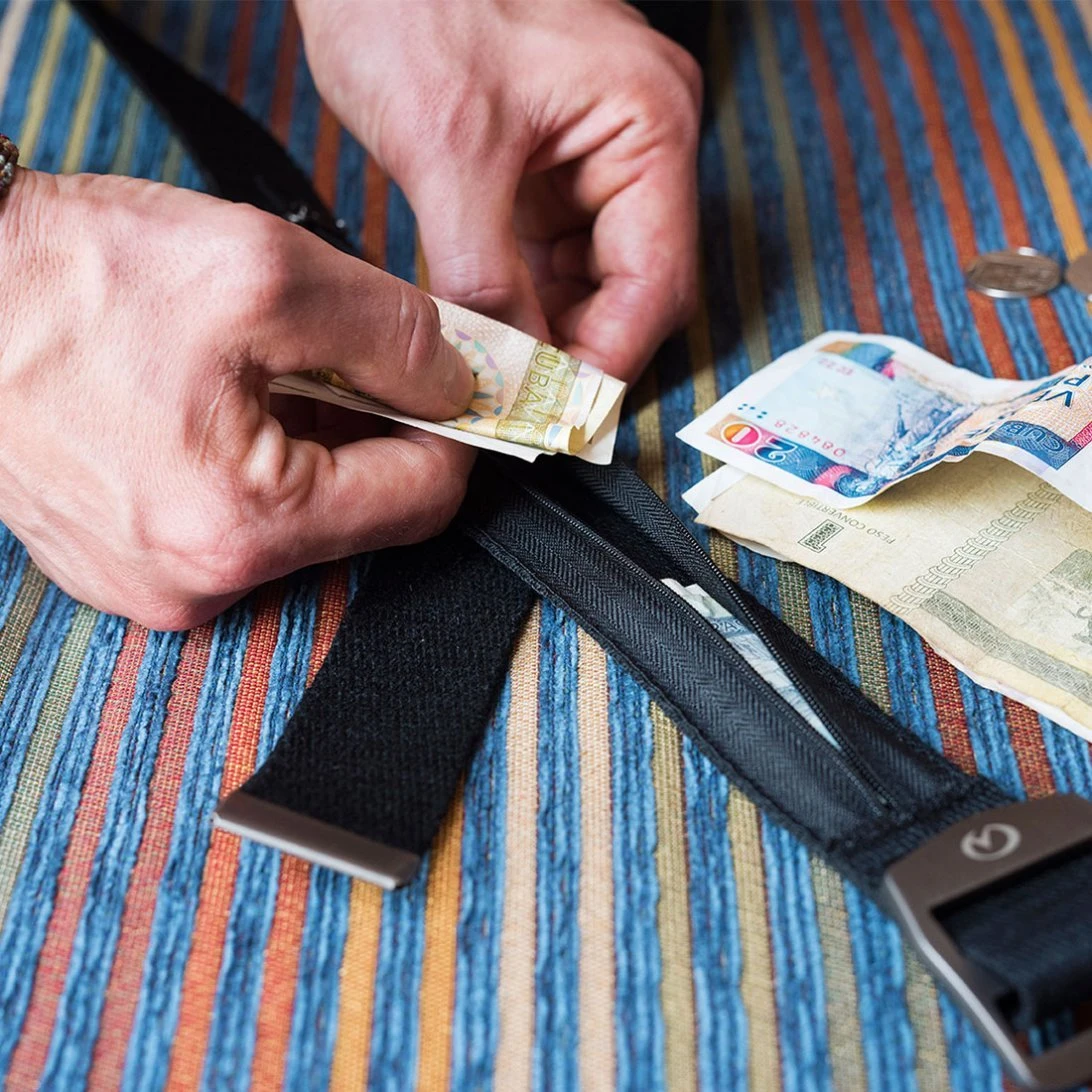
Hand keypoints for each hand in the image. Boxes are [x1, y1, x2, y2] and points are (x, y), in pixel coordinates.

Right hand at [0, 170, 474, 628]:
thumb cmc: (68, 279)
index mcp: (242, 526)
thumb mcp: (264, 272)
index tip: (457, 387)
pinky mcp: (125, 565)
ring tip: (260, 368)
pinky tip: (218, 401)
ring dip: (312, 440)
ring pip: (298, 516)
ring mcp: (154, 583)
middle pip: (360, 513)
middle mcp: (198, 581)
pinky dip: (255, 461)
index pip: (420, 501)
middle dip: (375, 430)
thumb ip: (394, 333)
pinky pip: (235, 520)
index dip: (453, 434)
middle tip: (348, 354)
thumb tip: (457, 382)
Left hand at [297, 0, 700, 381]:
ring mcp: (595, 153)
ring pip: (593, 278)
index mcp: (647, 120)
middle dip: (580, 350)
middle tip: (527, 408)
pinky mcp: (550, 165)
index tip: (561, 415)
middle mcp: (639, 139)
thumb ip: (485, 272)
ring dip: (551, 331)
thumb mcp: (446, 145)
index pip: (655, 278)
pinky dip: (526, 299)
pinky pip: (553, 255)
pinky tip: (493, 330)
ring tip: (503, 378)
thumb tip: (510, 370)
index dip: (610, 358)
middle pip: (635, 284)